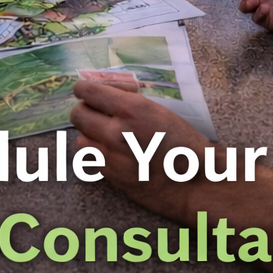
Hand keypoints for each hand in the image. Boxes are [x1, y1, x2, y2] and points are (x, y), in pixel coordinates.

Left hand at [69, 81, 219, 223]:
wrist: (195, 183)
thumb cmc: (184, 144)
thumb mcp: (161, 111)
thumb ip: (130, 101)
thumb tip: (108, 91)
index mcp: (132, 109)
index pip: (88, 92)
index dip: (83, 89)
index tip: (84, 91)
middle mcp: (116, 132)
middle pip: (77, 115)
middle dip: (84, 110)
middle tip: (95, 113)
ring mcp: (111, 156)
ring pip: (81, 138)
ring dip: (91, 134)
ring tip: (108, 136)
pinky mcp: (110, 176)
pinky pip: (91, 159)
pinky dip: (98, 153)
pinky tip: (116, 154)